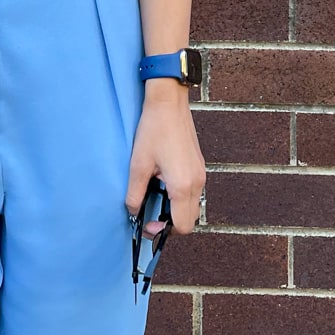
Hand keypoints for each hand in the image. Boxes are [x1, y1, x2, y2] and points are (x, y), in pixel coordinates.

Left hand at [125, 83, 205, 235]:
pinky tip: (163, 182)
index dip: (164, 231)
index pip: (182, 226)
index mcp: (182, 186)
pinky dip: (181, 196)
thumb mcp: (138, 164)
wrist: (169, 102)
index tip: (148, 222)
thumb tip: (133, 211)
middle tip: (150, 213)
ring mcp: (201, 173)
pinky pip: (194, 191)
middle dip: (171, 223)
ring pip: (193, 206)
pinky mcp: (199, 165)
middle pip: (190, 220)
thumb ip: (134, 193)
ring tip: (155, 195)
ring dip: (176, 209)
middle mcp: (197, 182)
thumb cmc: (154, 130)